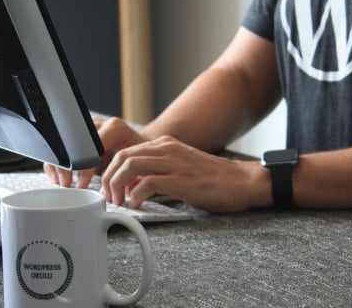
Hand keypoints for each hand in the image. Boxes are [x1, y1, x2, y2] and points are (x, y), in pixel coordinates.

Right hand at [44, 116, 146, 187]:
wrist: (141, 148)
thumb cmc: (141, 157)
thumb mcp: (138, 164)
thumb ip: (127, 173)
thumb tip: (116, 191)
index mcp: (115, 128)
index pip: (92, 146)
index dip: (85, 167)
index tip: (82, 183)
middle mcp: (100, 124)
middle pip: (74, 141)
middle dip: (67, 165)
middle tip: (67, 183)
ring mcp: (88, 127)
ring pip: (64, 142)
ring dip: (60, 164)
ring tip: (62, 181)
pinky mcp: (80, 134)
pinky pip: (62, 146)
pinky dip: (58, 162)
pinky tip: (58, 176)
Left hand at [100, 136, 271, 212]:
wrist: (242, 181)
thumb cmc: (213, 179)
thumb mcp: (180, 167)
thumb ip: (156, 172)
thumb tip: (131, 186)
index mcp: (165, 145)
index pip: (125, 151)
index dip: (111, 170)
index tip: (108, 188)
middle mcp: (167, 149)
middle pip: (122, 156)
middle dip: (108, 178)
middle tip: (110, 197)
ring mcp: (174, 162)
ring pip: (129, 166)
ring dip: (117, 186)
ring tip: (120, 202)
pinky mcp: (181, 180)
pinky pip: (147, 183)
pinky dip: (136, 196)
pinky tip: (138, 205)